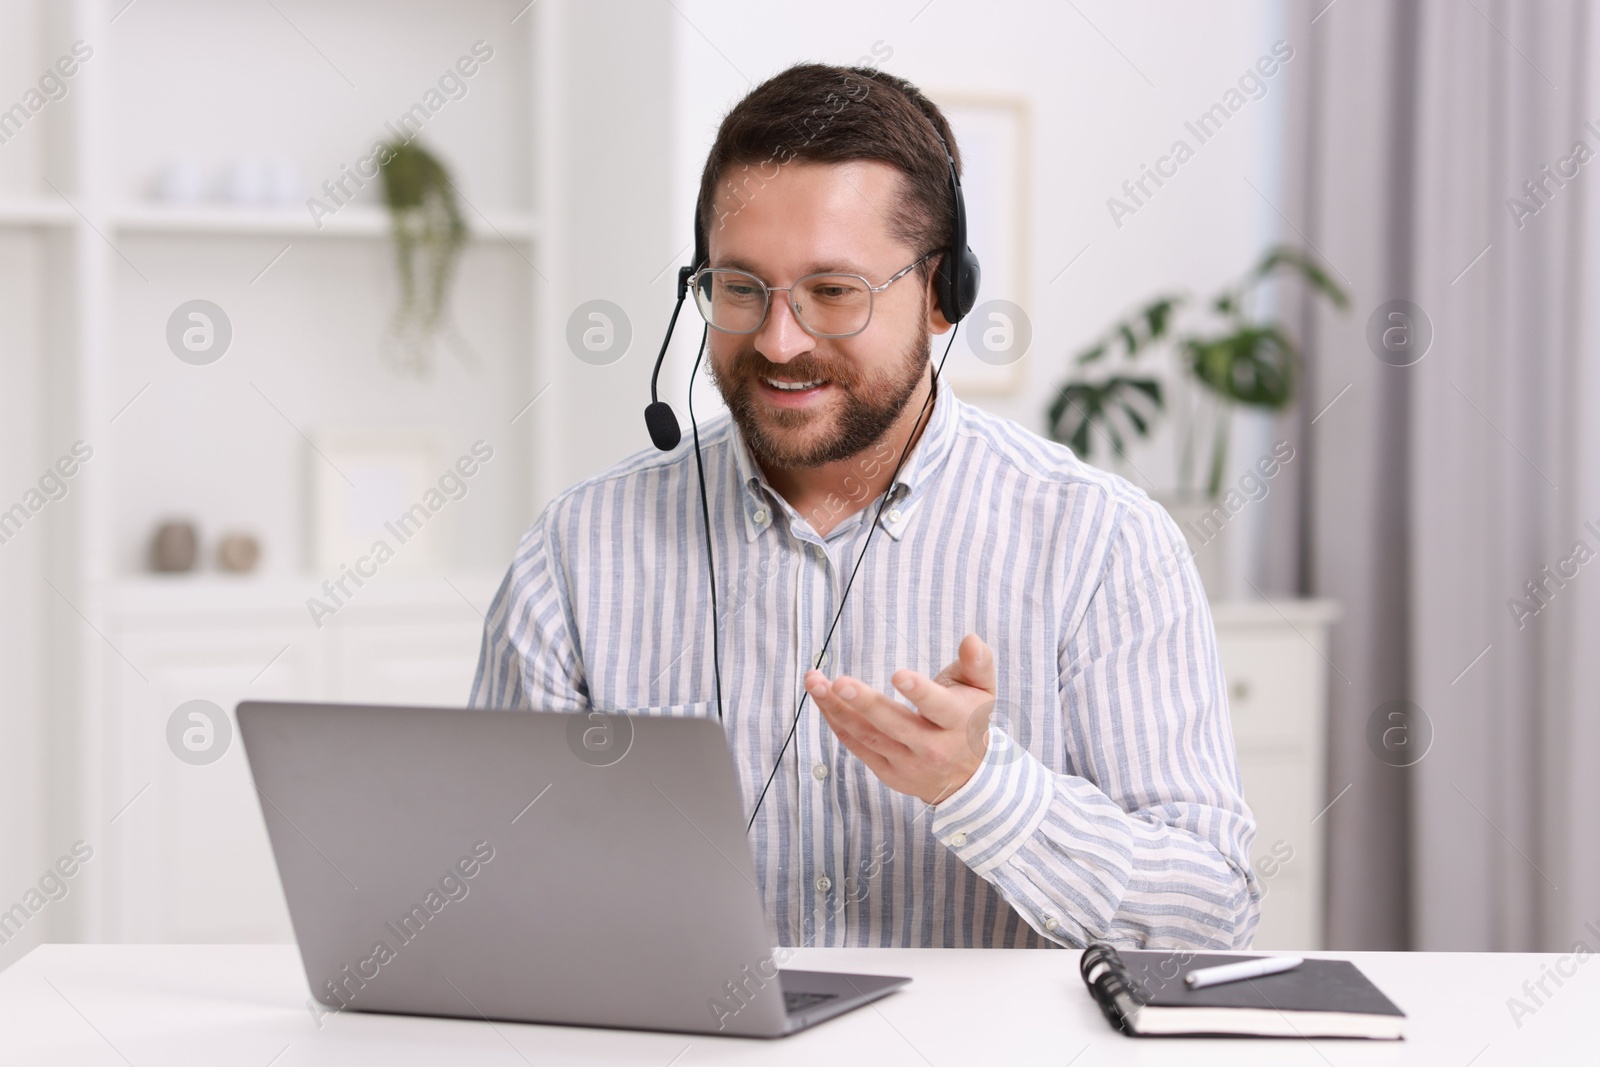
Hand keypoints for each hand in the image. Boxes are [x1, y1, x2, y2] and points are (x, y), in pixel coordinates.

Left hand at [804, 632, 997, 805]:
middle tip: (838, 682)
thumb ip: (978, 662)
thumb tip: (970, 638)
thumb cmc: (969, 719)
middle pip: (894, 725)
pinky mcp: (887, 771)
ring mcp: (907, 762)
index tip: (897, 675)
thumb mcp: (982, 689)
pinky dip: (837, 723)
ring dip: (837, 709)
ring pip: (868, 736)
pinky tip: (822, 700)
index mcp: (957, 722)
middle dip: (865, 703)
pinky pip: (857, 746)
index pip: (938, 707)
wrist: (966, 777)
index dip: (919, 692)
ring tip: (814, 683)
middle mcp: (932, 747)